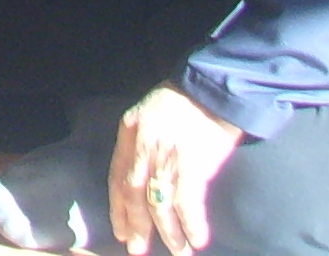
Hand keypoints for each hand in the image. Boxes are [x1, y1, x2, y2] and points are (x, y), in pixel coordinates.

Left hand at [109, 87, 241, 255]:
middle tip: (138, 249)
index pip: (117, 177)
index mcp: (129, 132)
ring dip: (168, 232)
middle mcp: (143, 145)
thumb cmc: (183, 101)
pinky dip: (191, 224)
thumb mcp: (149, 115)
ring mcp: (166, 155)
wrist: (212, 88)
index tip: (121, 230)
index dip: (118, 207)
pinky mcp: (191, 163)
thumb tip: (141, 177)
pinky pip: (187, 202)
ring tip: (176, 251)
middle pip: (134, 194)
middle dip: (136, 225)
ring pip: (159, 203)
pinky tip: (196, 238)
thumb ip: (141, 143)